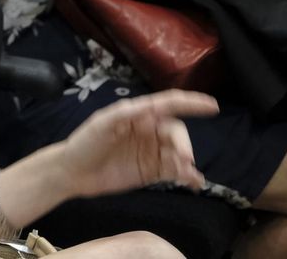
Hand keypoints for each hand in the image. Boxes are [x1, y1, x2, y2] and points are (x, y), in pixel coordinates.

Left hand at [60, 89, 216, 197]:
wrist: (73, 173)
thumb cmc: (86, 142)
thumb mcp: (103, 123)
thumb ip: (126, 114)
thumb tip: (151, 106)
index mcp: (138, 114)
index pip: (168, 104)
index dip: (191, 103)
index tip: (212, 106)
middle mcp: (149, 131)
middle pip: (176, 132)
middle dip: (184, 144)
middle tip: (184, 159)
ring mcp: (152, 152)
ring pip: (178, 153)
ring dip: (186, 162)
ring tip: (186, 174)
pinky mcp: (152, 171)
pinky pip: (175, 171)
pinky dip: (188, 176)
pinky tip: (195, 182)